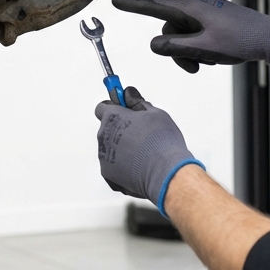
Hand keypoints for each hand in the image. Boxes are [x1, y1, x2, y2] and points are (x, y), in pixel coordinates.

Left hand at [95, 93, 202, 214]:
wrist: (166, 174)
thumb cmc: (162, 143)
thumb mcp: (154, 113)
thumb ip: (137, 102)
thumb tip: (128, 95)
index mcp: (112, 117)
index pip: (103, 107)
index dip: (115, 107)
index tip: (123, 108)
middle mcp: (103, 136)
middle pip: (108, 128)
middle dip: (120, 129)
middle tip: (140, 133)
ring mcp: (104, 157)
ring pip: (111, 149)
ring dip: (122, 149)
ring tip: (144, 153)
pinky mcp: (109, 175)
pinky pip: (114, 166)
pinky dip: (124, 166)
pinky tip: (140, 166)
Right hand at [112, 0, 269, 74]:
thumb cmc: (242, 40)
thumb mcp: (206, 48)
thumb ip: (177, 47)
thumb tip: (154, 45)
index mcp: (192, 8)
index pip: (155, 6)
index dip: (133, 5)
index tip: (116, 0)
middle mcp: (195, 6)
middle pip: (169, 29)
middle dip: (177, 50)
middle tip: (195, 66)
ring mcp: (204, 13)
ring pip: (181, 35)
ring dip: (189, 52)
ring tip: (209, 61)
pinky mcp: (212, 20)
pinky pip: (194, 34)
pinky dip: (199, 48)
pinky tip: (215, 55)